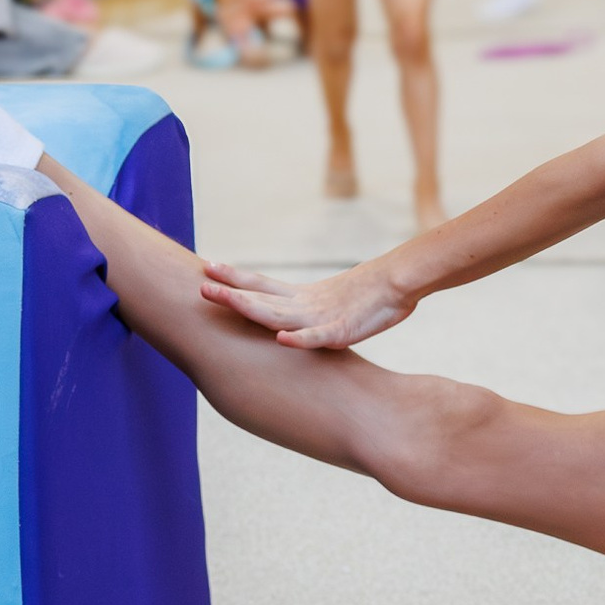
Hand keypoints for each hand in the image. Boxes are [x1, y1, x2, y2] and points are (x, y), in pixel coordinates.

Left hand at [202, 258, 417, 349]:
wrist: (403, 282)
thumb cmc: (372, 293)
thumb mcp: (335, 302)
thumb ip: (312, 313)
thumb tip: (294, 322)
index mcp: (303, 297)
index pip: (262, 284)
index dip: (236, 277)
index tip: (208, 266)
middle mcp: (306, 305)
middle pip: (261, 297)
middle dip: (230, 292)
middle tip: (201, 283)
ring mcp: (322, 318)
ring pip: (278, 315)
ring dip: (250, 306)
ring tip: (224, 298)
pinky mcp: (343, 332)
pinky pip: (318, 338)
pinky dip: (299, 339)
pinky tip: (280, 339)